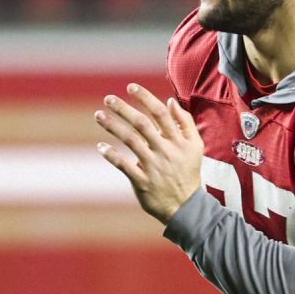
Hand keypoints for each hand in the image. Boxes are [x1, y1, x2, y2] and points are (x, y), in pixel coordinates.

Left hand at [95, 83, 203, 223]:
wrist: (186, 206)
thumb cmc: (188, 171)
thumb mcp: (195, 146)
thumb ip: (185, 122)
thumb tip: (171, 101)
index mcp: (178, 140)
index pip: (160, 113)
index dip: (145, 98)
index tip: (130, 87)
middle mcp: (165, 150)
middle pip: (142, 124)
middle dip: (123, 109)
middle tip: (108, 99)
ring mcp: (153, 166)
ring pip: (130, 141)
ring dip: (113, 127)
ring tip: (99, 115)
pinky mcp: (142, 182)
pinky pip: (124, 166)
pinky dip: (112, 156)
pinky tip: (101, 147)